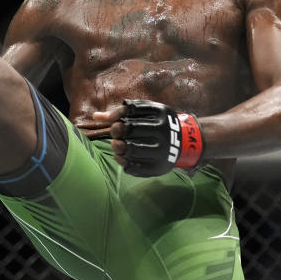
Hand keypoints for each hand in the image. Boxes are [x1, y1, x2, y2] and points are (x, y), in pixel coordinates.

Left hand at [84, 100, 204, 176]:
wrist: (185, 142)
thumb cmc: (158, 124)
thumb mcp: (147, 112)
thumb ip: (122, 113)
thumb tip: (95, 116)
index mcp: (160, 113)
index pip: (129, 111)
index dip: (116, 115)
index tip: (114, 120)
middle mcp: (163, 132)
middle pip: (130, 129)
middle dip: (116, 130)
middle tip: (116, 133)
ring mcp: (162, 151)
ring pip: (131, 149)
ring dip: (117, 147)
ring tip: (116, 145)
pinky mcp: (158, 168)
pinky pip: (134, 167)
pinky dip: (122, 161)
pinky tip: (121, 157)